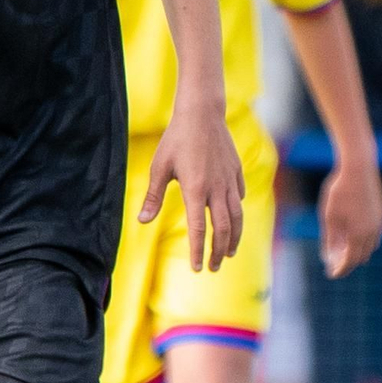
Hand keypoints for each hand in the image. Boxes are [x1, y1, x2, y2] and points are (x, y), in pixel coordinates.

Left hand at [141, 98, 244, 270]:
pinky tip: (233, 220)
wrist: (201, 113)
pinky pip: (239, 197)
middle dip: (218, 252)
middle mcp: (216, 188)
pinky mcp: (237, 171)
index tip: (198, 269)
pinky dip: (237, 212)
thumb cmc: (176, 139)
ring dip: (233, 238)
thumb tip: (142, 221)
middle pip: (223, 229)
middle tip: (213, 267)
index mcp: (196, 189)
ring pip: (237, 216)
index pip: (200, 229)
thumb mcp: (160, 167)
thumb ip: (153, 196)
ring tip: (228, 253)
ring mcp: (230, 180)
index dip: (199, 251)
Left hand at [318, 157, 381, 277]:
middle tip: (335, 265)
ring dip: (358, 252)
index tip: (331, 274)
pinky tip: (353, 237)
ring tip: (343, 253)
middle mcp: (372, 232)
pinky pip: (374, 235)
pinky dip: (364, 241)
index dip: (340, 270)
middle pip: (361, 256)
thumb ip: (330, 239)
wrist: (358, 168)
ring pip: (370, 246)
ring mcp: (379, 223)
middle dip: (348, 263)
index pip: (350, 261)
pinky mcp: (381, 214)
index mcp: (358, 234)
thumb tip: (328, 257)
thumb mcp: (329, 216)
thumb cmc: (339, 191)